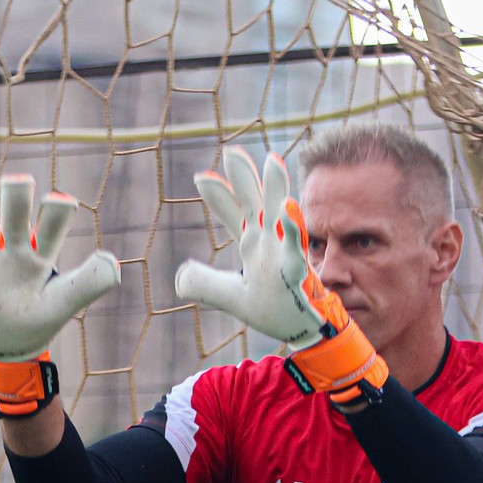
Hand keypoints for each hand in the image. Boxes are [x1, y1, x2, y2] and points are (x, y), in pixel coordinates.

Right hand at [0, 174, 118, 415]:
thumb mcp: (66, 301)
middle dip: (16, 194)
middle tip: (18, 183)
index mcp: (42, 252)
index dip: (57, 209)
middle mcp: (14, 249)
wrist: (12, 345)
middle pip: (13, 209)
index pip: (52, 221)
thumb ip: (90, 282)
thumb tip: (112, 262)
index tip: (61, 203)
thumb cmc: (41, 317)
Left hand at [175, 149, 329, 346]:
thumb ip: (206, 284)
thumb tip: (179, 277)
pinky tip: (289, 208)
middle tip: (232, 152)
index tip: (200, 178)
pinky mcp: (297, 271)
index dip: (219, 196)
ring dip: (276, 188)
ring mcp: (284, 253)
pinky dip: (292, 228)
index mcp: (253, 244)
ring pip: (280, 215)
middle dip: (245, 177)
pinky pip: (295, 247)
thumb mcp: (231, 297)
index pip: (233, 214)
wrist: (303, 330)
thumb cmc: (274, 308)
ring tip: (273, 161)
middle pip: (256, 203)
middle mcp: (269, 242)